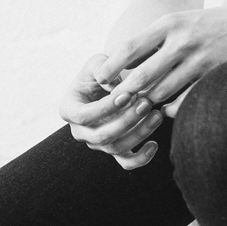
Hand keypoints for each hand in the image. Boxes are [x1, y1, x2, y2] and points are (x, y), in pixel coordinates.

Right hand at [58, 54, 163, 170]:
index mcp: (69, 110)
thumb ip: (102, 68)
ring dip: (138, 133)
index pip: (84, 116)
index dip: (106, 108)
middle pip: (101, 136)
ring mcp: (97, 143)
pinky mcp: (114, 150)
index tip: (127, 94)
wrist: (107, 84)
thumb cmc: (100, 72)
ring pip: (116, 148)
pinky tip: (154, 144)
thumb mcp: (97, 63)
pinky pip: (126, 162)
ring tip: (157, 115)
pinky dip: (141, 158)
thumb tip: (112, 85)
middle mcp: (80, 131)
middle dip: (126, 121)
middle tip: (146, 103)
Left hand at [95, 4, 226, 111]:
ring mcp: (199, 61)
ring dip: (148, 103)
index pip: (130, 46)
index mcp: (170, 23)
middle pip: (142, 76)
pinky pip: (182, 102)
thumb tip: (126, 60)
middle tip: (113, 103)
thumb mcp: (184, 21)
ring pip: (161, 92)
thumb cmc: (214, 24)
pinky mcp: (213, 77)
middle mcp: (182, 41)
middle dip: (124, 93)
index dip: (111, 65)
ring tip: (139, 108)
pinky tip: (167, 109)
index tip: (98, 78)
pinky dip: (170, 109)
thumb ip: (157, 38)